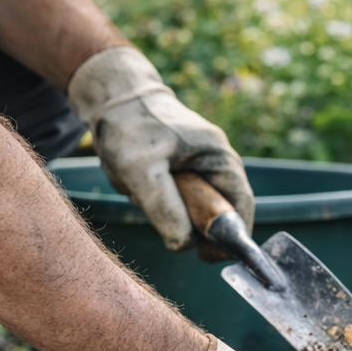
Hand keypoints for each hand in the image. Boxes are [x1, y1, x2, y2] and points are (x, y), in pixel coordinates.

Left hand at [67, 46, 254, 250]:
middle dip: (184, 217)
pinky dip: (152, 195)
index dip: (230, 238)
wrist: (110, 94)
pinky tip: (134, 176)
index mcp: (221, 158)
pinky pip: (172, 196)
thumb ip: (165, 208)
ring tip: (138, 182)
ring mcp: (198, 163)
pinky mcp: (179, 167)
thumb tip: (185, 244)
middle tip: (156, 210)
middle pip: (215, 211)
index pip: (242, 208)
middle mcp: (216, 162)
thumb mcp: (141, 170)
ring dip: (162, 205)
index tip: (204, 256)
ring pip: (189, 206)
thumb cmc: (129, 126)